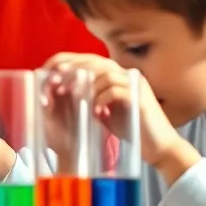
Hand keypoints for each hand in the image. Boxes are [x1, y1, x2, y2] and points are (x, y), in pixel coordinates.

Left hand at [43, 53, 184, 166]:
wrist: (158, 146)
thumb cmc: (130, 128)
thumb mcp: (103, 111)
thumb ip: (88, 98)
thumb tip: (62, 91)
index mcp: (116, 75)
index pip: (88, 59)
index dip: (67, 62)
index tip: (47, 73)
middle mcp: (126, 75)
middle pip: (95, 61)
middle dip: (72, 71)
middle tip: (56, 85)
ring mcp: (135, 84)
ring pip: (105, 73)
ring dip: (86, 86)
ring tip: (73, 98)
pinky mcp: (141, 98)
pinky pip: (116, 90)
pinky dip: (101, 99)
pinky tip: (95, 111)